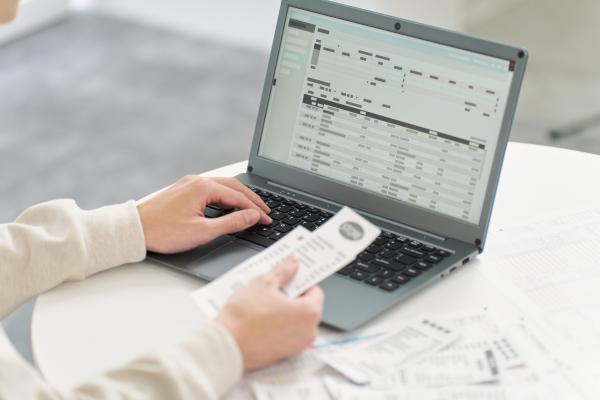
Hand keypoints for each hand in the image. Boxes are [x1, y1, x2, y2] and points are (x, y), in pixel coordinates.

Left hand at [137, 176, 271, 253]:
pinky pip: (211, 189)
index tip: (267, 219)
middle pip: (233, 186)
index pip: (238, 197)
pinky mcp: (182, 190)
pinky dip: (225, 197)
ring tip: (252, 208)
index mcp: (203, 187)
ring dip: (239, 197)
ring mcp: (188, 184)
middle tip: (266, 211)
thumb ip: (232, 223)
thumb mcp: (203, 231)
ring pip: (222, 186)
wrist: (134, 230)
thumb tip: (252, 216)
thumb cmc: (164, 232)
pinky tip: (229, 205)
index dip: (255, 209)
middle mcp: (197, 181)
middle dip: (251, 199)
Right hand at [216, 256, 324, 369]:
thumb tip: (293, 261)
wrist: (227, 345)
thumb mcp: (264, 283)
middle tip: (275, 288)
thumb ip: (284, 270)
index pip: (316, 292)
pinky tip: (262, 318)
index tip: (291, 277)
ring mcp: (296, 346)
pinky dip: (279, 326)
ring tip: (265, 303)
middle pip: (307, 307)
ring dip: (285, 311)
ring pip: (296, 322)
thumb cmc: (245, 317)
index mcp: (309, 313)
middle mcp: (307, 332)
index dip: (302, 281)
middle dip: (292, 296)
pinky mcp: (283, 355)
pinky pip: (286, 335)